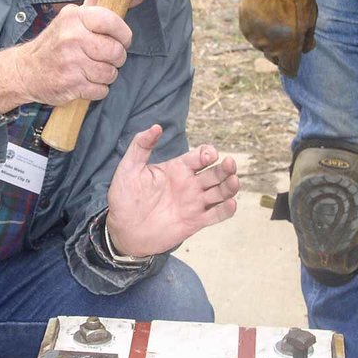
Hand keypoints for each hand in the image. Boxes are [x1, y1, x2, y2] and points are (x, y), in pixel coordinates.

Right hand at [0, 0, 131, 110]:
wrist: (26, 70)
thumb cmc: (57, 41)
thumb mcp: (73, 16)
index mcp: (74, 17)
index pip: (112, 22)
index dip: (123, 34)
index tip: (121, 39)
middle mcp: (72, 38)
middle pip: (116, 52)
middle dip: (116, 58)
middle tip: (106, 58)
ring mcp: (71, 63)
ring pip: (110, 73)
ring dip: (106, 75)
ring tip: (93, 69)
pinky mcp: (70, 84)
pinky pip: (101, 90)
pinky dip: (97, 89)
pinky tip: (85, 81)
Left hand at [105, 125, 239, 257]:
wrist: (123, 230)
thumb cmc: (125, 198)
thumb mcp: (129, 168)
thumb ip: (140, 146)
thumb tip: (156, 126)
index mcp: (177, 169)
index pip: (200, 156)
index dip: (207, 153)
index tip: (208, 155)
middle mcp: (189, 184)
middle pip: (215, 173)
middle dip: (225, 168)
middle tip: (229, 164)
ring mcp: (194, 203)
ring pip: (220, 192)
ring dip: (230, 186)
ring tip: (234, 180)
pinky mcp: (195, 222)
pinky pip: (216, 215)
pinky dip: (226, 210)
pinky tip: (231, 203)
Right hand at [239, 0, 316, 76]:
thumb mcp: (311, 20)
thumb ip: (307, 40)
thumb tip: (305, 50)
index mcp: (288, 47)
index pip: (288, 70)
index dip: (292, 67)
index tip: (293, 61)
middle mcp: (268, 46)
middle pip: (274, 58)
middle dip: (280, 50)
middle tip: (286, 33)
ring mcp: (254, 35)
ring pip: (261, 44)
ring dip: (268, 37)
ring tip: (274, 18)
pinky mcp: (244, 24)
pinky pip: (252, 32)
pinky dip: (258, 27)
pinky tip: (264, 13)